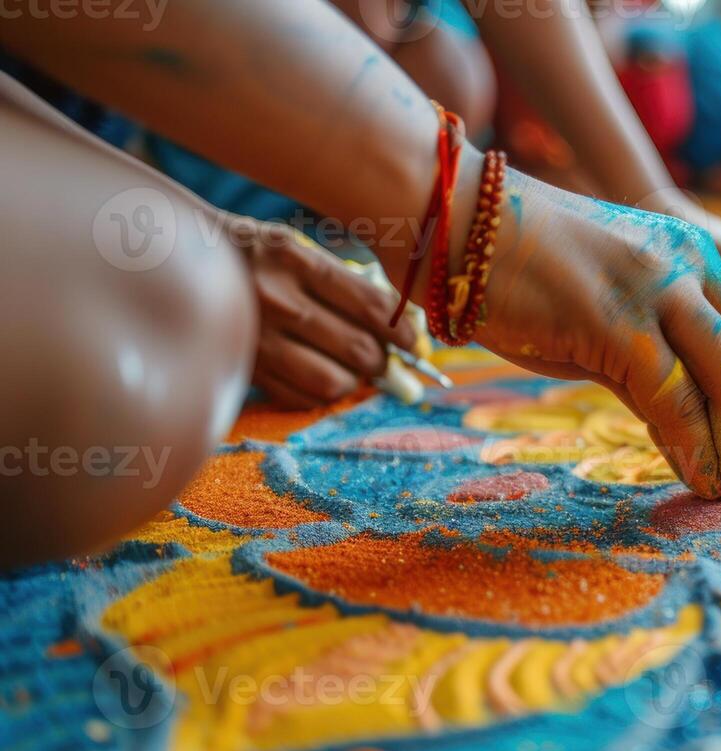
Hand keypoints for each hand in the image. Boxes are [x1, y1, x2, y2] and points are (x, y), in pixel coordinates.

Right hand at [232, 217, 414, 406]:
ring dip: (352, 381)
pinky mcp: (241, 366)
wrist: (173, 260)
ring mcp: (255, 336)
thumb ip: (344, 285)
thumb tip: (401, 329)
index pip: (372, 306)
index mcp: (294, 258)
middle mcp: (275, 298)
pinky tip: (318, 376)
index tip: (414, 343)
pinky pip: (300, 397)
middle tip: (383, 360)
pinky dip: (320, 394)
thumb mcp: (296, 249)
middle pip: (358, 349)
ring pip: (332, 381)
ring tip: (350, 369)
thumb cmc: (253, 254)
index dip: (404, 333)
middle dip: (382, 361)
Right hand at [478, 171, 720, 504]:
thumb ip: (650, 364)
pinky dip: (693, 448)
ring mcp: (658, 288)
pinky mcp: (618, 321)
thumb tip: (682, 431)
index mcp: (695, 255)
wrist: (455, 226)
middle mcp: (690, 264)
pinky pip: (674, 398)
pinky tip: (698, 481)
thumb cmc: (520, 274)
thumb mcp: (606, 316)